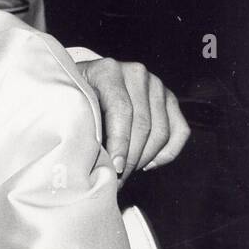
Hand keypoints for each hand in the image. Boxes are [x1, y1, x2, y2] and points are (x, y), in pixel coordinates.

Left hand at [76, 58, 190, 182]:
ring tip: (125, 173)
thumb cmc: (75, 96)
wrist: (85, 80)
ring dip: (144, 159)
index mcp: (108, 70)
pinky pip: (180, 131)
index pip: (121, 110)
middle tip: (116, 178)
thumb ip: (81, 124)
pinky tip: (146, 164)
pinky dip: (166, 153)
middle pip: (143, 124)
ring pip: (161, 132)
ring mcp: (156, 85)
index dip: (119, 143)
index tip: (115, 167)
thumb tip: (95, 160)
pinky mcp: (170, 99)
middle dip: (130, 158)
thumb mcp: (69, 103)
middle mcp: (136, 73)